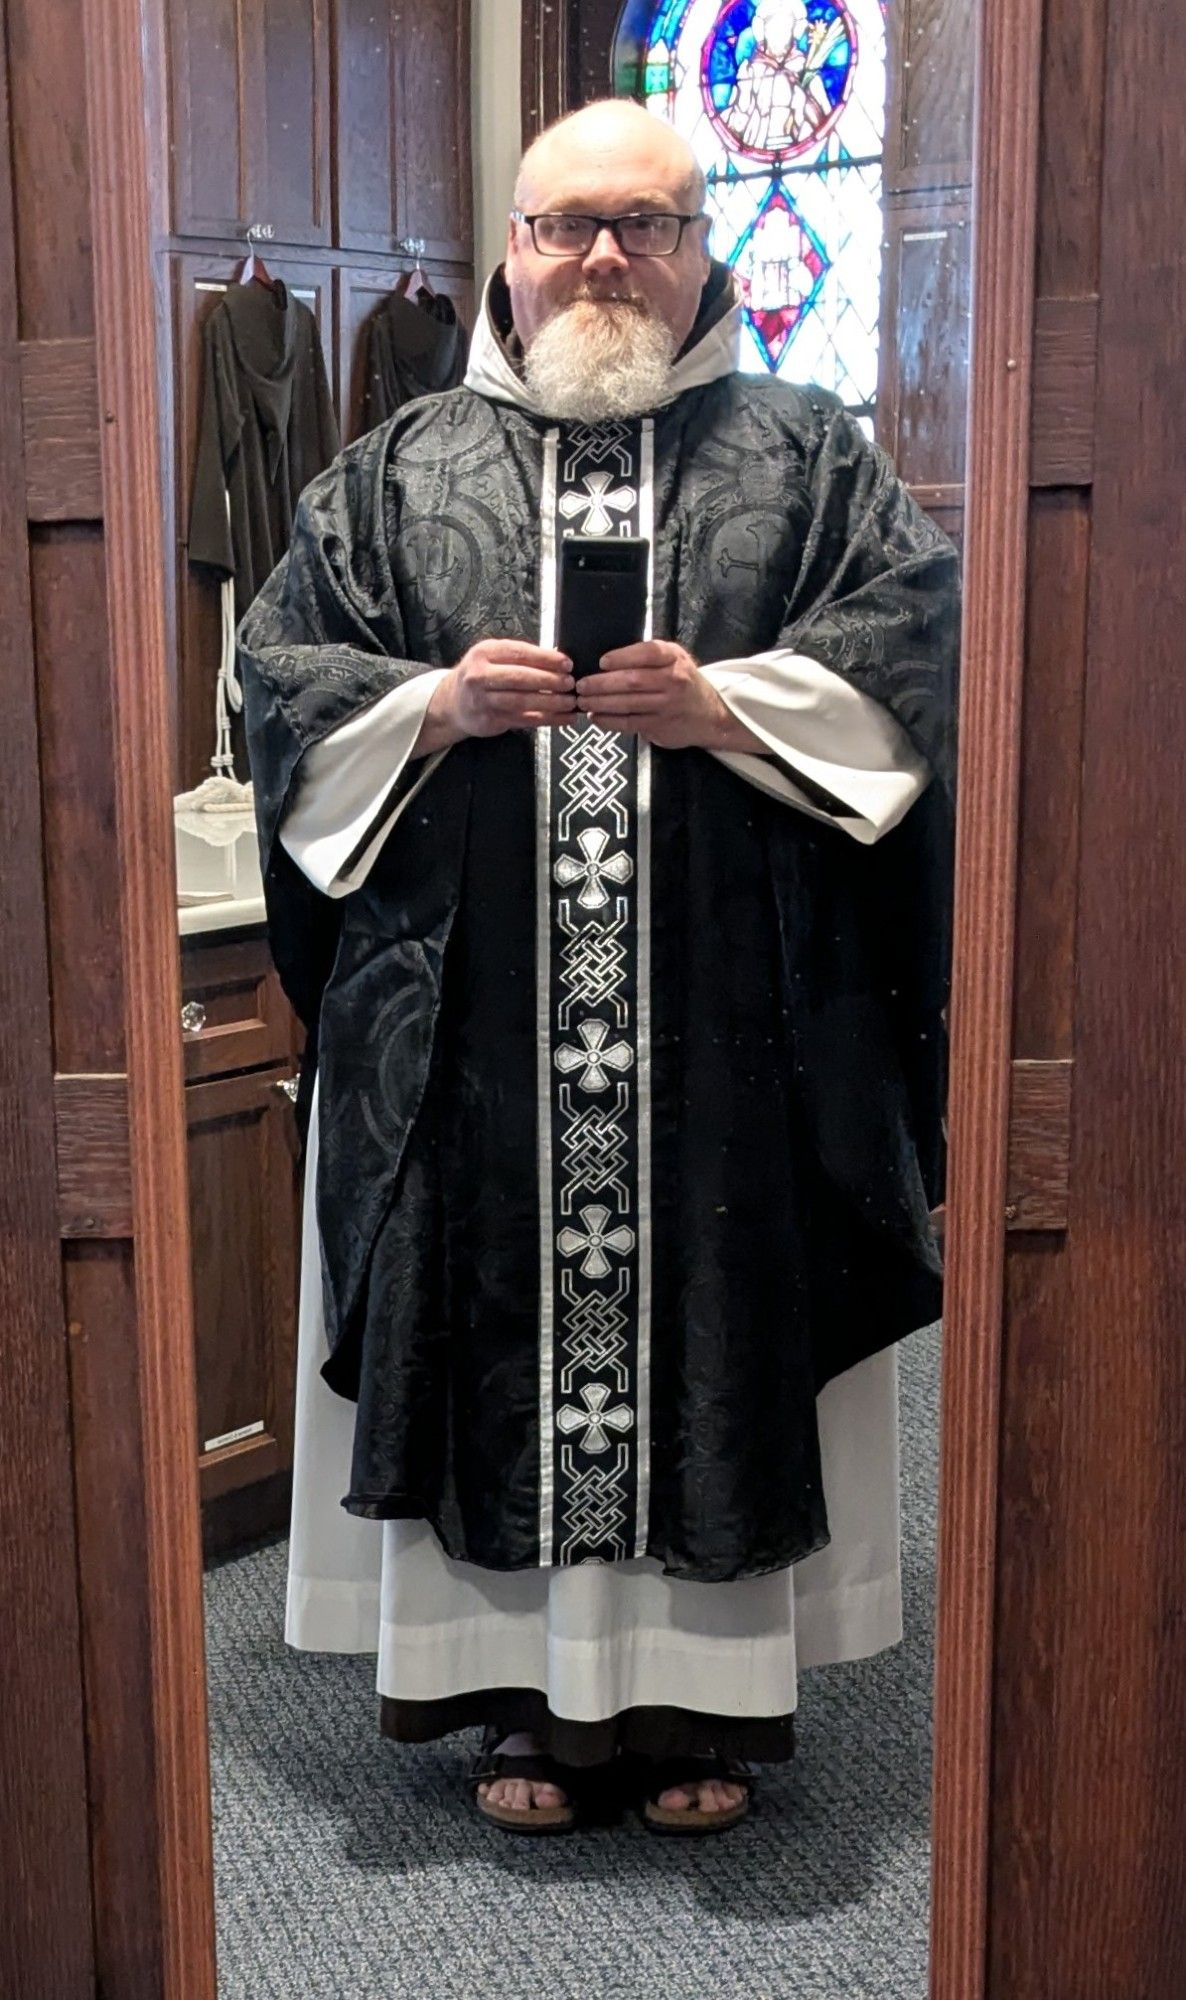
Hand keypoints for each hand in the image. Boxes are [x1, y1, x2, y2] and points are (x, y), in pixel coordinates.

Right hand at [415, 639, 575, 751]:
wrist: (453, 703)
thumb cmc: (482, 676)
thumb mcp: (493, 657)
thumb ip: (521, 657)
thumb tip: (558, 660)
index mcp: (484, 652)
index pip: (519, 653)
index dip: (545, 659)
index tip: (567, 663)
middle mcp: (480, 676)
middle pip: (520, 677)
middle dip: (549, 680)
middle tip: (570, 683)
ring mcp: (483, 700)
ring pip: (522, 701)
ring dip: (550, 702)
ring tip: (571, 702)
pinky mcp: (490, 721)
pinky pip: (524, 720)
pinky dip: (547, 720)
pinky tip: (564, 718)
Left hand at [575, 640, 737, 749]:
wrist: (710, 714)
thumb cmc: (683, 682)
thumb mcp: (674, 660)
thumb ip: (648, 657)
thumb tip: (606, 661)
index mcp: (674, 658)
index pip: (647, 653)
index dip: (623, 657)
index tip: (602, 662)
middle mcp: (673, 680)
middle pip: (632, 680)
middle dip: (602, 683)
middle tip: (581, 685)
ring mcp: (667, 706)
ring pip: (628, 703)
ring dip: (601, 703)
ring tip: (583, 701)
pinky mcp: (660, 726)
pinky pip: (630, 723)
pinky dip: (609, 721)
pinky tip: (596, 717)